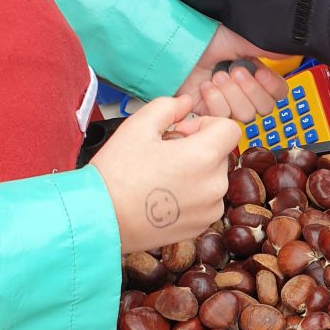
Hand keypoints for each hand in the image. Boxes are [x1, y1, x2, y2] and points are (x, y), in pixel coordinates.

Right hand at [90, 95, 239, 254]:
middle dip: (198, 149)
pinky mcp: (202, 226)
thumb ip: (167, 107)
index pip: (230, 129)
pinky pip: (207, 201)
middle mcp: (215, 184)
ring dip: (196, 173)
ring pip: (214, 178)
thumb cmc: (116, 175)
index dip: (207, 125)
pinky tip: (163, 196)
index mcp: (204, 156)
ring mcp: (211, 208)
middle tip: (164, 155)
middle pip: (220, 154)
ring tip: (161, 177)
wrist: (100, 219)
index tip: (183, 132)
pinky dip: (192, 195)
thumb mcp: (137, 127)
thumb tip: (186, 103)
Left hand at [176, 25, 289, 121]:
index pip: (278, 93)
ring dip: (232, 94)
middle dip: (250, 90)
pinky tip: (206, 86)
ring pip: (245, 115)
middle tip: (235, 71)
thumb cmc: (203, 39)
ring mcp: (227, 104)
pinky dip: (215, 100)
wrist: (176, 46)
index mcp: (256, 74)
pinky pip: (223, 117)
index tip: (261, 72)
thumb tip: (289, 52)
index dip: (273, 87)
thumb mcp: (240, 40)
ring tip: (217, 76)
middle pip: (265, 108)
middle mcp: (244, 91)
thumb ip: (266, 49)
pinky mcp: (210, 113)